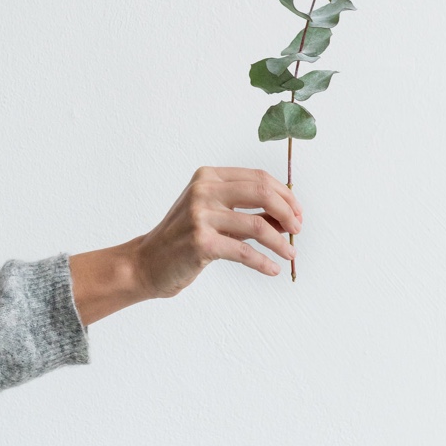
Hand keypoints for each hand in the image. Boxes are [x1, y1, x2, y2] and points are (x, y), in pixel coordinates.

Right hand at [131, 166, 302, 299]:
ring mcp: (200, 215)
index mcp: (209, 176)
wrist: (147, 262)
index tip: (297, 213)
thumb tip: (289, 216)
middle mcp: (204, 190)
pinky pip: (244, 252)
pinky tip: (272, 269)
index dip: (285, 195)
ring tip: (290, 254)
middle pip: (262, 193)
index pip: (259, 178)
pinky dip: (263, 262)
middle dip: (288, 212)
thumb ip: (248, 211)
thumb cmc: (185, 237)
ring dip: (280, 242)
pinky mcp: (201, 242)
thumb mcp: (215, 215)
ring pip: (257, 226)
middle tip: (298, 230)